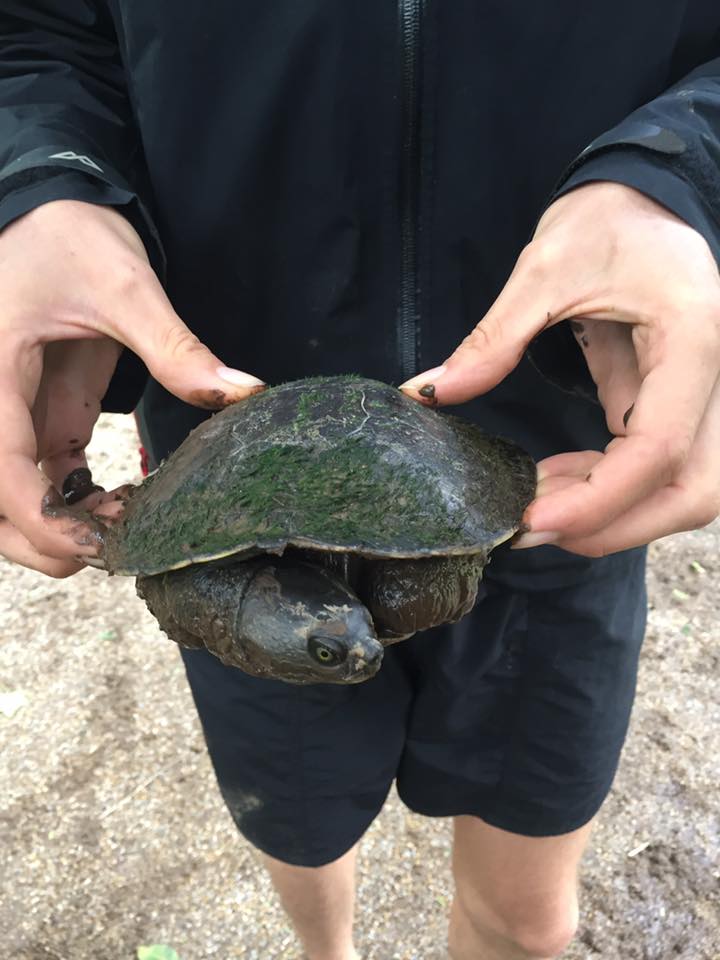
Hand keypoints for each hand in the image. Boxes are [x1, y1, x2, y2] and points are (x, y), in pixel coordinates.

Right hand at [0, 200, 263, 576]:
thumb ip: (175, 347)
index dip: (34, 516)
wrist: (54, 206)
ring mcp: (13, 409)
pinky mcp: (39, 411)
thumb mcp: (125, 286)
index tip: (88, 545)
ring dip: (53, 525)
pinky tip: (118, 505)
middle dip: (36, 539)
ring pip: (10, 493)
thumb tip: (240, 394)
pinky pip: (42, 474)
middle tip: (105, 553)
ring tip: (118, 530)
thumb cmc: (72, 234)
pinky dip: (72, 502)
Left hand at [401, 182, 719, 555]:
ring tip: (536, 505)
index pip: (662, 446)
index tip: (532, 518)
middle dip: (617, 526)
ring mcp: (702, 392)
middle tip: (535, 529)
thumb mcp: (546, 268)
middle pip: (694, 490)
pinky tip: (554, 481)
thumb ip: (494, 337)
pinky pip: (656, 465)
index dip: (600, 498)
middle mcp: (714, 375)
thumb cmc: (607, 219)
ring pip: (684, 488)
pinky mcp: (676, 401)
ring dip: (613, 514)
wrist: (644, 198)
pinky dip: (608, 488)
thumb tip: (432, 391)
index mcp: (693, 338)